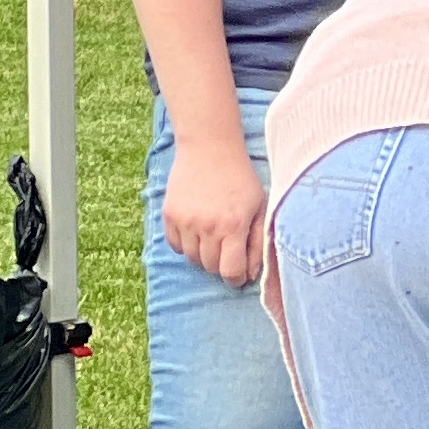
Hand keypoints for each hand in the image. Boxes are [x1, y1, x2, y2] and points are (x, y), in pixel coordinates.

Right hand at [163, 130, 269, 287]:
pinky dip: (186, 245)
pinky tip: (198, 232)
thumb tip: (251, 273)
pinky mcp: (169, 215)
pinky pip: (175, 245)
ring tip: (215, 238)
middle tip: (229, 253)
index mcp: (233, 225)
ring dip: (204, 256)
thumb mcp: (260, 207)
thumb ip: (258, 242)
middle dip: (222, 266)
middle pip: (210, 267)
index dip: (236, 279)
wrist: (210, 149)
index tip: (239, 277)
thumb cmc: (241, 178)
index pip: (230, 270)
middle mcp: (206, 227)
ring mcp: (184, 222)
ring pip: (192, 258)